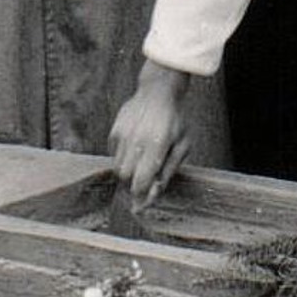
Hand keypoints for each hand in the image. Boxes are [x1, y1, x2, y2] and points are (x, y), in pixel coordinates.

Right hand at [107, 60, 192, 210]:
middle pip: (126, 177)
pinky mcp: (114, 130)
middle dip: (133, 183)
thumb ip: (169, 169)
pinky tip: (135, 147)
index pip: (141, 180)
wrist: (157, 92)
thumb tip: (154, 192)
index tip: (141, 204)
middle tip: (143, 181)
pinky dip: (123, 157)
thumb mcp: (182, 145)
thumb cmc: (175, 120)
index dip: (141, 195)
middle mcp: (137, 140)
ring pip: (118, 167)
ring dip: (128, 171)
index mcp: (157, 144)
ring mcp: (123, 134)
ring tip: (141, 160)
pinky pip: (114, 154)